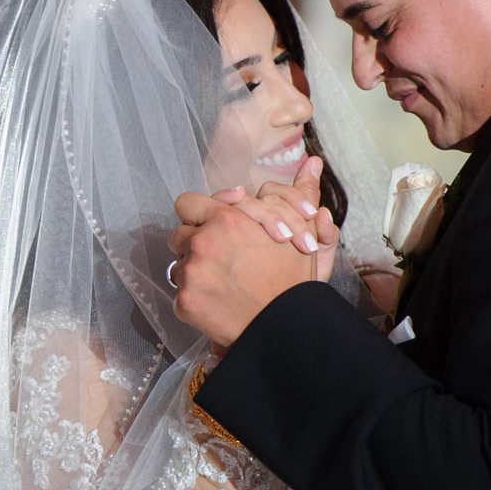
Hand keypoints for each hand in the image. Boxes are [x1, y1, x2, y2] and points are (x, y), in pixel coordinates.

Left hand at [169, 157, 331, 346]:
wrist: (288, 327)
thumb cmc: (296, 281)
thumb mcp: (303, 232)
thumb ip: (301, 195)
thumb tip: (312, 162)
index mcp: (227, 219)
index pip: (187, 203)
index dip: (197, 215)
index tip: (212, 226)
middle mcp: (203, 242)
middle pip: (178, 235)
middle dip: (194, 245)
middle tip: (217, 259)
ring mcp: (190, 273)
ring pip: (178, 266)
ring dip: (194, 272)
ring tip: (220, 284)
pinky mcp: (185, 302)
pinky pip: (181, 295)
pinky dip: (196, 300)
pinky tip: (217, 304)